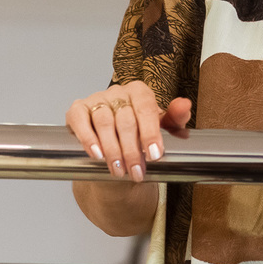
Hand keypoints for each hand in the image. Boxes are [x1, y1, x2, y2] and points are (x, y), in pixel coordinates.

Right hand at [65, 81, 191, 181]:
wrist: (116, 149)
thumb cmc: (140, 134)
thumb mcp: (161, 128)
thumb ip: (175, 118)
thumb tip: (185, 105)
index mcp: (140, 92)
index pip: (146, 108)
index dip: (150, 133)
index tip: (154, 155)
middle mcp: (118, 92)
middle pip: (125, 119)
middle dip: (132, 150)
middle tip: (137, 171)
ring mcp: (96, 99)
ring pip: (104, 122)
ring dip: (112, 150)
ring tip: (119, 171)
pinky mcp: (77, 110)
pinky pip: (80, 121)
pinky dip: (88, 138)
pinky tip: (97, 154)